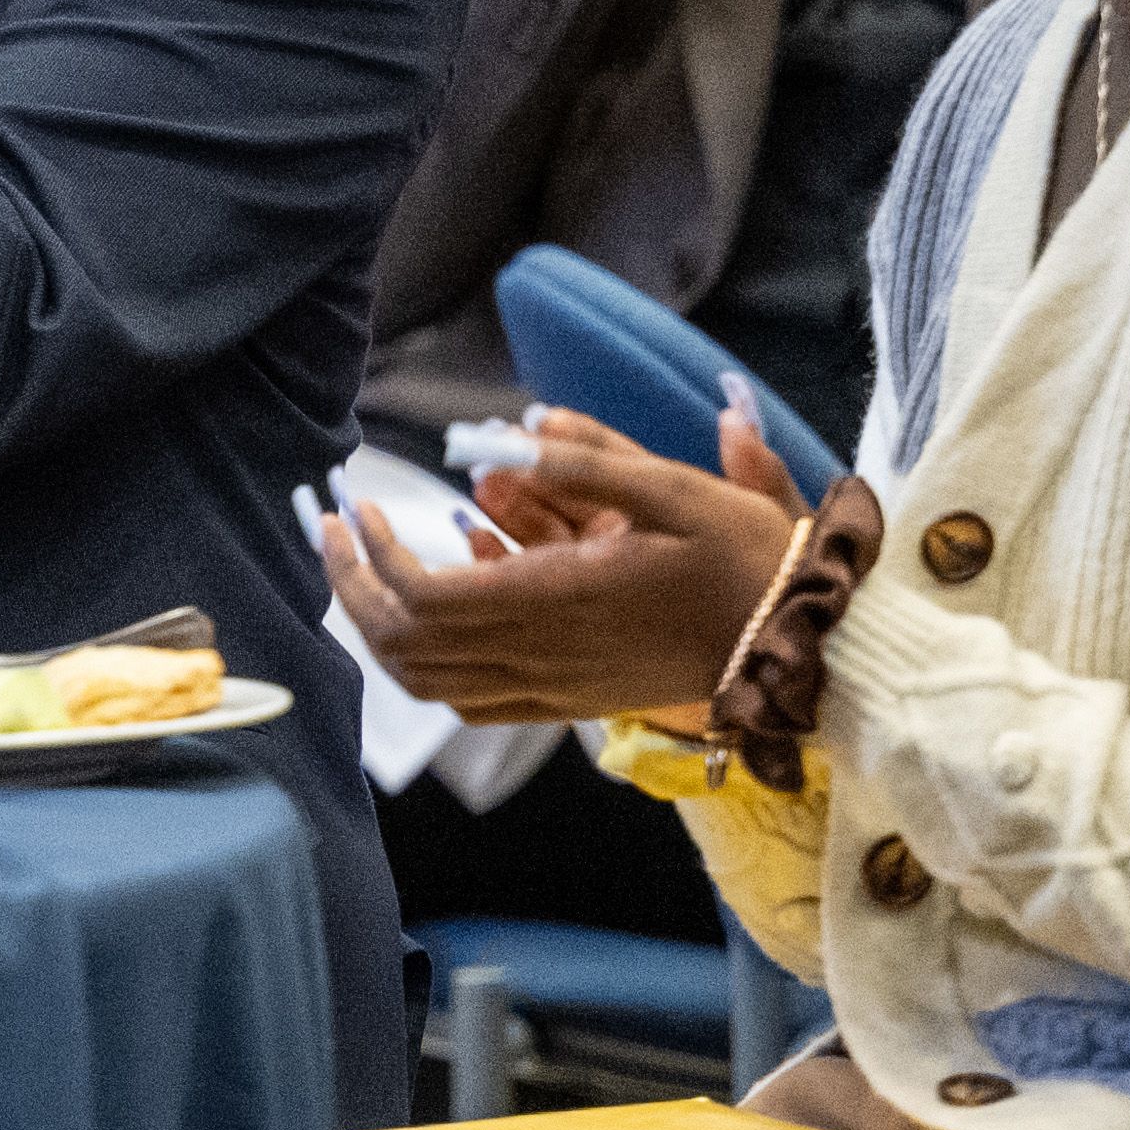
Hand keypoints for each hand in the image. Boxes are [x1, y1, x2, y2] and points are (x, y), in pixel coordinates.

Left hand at [329, 399, 807, 725]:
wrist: (797, 648)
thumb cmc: (743, 560)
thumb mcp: (673, 489)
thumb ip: (586, 460)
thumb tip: (509, 427)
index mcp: (554, 601)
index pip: (420, 595)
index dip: (369, 551)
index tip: (353, 500)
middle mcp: (539, 656)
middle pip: (405, 644)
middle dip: (352, 585)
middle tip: (333, 528)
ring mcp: (550, 688)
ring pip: (428, 681)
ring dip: (380, 628)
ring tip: (363, 567)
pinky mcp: (567, 702)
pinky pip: (471, 700)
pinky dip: (430, 662)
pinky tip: (435, 612)